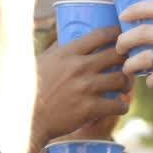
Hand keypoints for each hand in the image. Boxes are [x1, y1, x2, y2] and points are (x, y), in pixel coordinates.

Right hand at [33, 25, 129, 142]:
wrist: (26, 118)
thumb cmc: (30, 89)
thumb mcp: (41, 61)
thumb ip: (57, 50)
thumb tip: (65, 37)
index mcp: (68, 52)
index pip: (102, 34)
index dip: (118, 34)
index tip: (123, 38)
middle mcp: (79, 66)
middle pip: (118, 55)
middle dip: (126, 59)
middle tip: (126, 66)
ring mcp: (86, 88)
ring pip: (122, 79)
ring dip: (127, 84)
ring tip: (124, 88)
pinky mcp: (90, 108)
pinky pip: (118, 105)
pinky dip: (122, 107)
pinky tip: (118, 107)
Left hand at [115, 0, 152, 105]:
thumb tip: (151, 30)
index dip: (136, 8)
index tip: (123, 15)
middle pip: (143, 32)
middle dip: (124, 40)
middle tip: (118, 47)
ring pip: (143, 58)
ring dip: (130, 65)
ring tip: (127, 69)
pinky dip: (149, 82)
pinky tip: (152, 82)